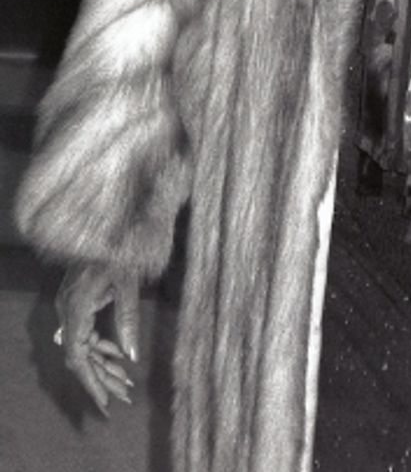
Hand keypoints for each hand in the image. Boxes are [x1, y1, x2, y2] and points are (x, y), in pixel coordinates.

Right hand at [55, 262, 138, 413]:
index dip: (92, 381)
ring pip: (83, 344)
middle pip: (80, 354)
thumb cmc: (123, 248)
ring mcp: (69, 305)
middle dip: (101, 377)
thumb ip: (127, 320)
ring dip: (102, 364)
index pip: (78, 356)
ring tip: (124, 384)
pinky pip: (85, 331)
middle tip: (122, 398)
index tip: (106, 401)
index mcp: (77, 307)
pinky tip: (116, 358)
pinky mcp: (76, 300)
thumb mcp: (129, 284)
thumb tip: (132, 356)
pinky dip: (100, 346)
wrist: (113, 220)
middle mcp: (66, 309)